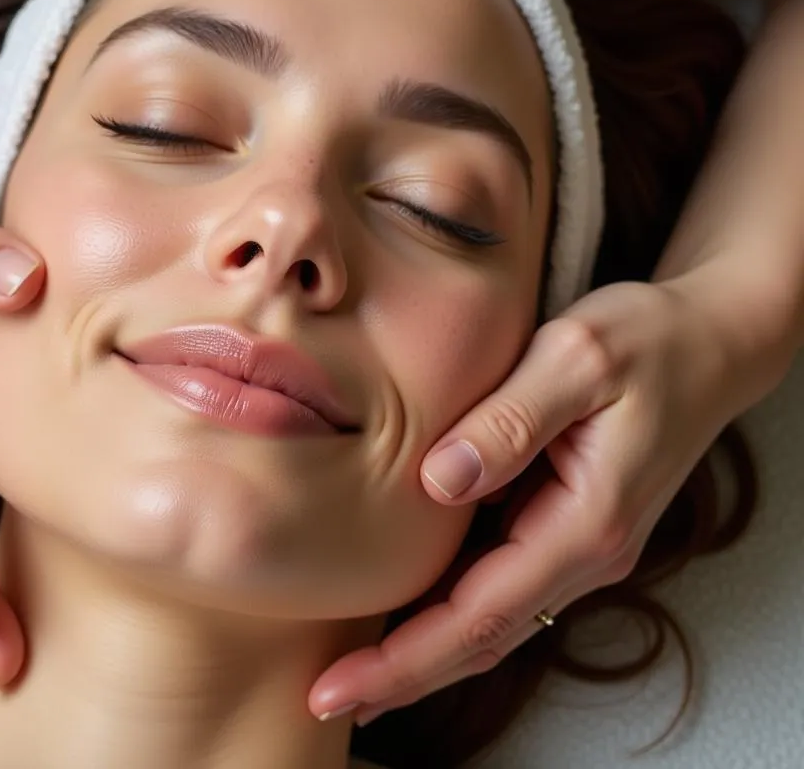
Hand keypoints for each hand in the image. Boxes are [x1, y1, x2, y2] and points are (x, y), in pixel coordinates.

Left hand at [309, 275, 791, 724]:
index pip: (482, 615)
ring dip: (424, 648)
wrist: (709, 340)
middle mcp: (586, 550)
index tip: (343, 685)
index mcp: (586, 523)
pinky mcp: (568, 523)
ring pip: (492, 619)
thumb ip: (508, 422)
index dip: (408, 658)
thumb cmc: (648, 340)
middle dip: (403, 674)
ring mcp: (580, 543)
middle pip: (482, 637)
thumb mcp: (575, 359)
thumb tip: (439, 482)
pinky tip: (409, 606)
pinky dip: (452, 608)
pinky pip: (502, 582)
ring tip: (354, 667)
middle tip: (327, 695)